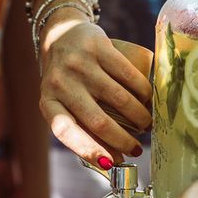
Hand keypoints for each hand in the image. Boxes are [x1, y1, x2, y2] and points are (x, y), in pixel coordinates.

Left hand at [39, 7, 151, 167]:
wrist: (63, 33)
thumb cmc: (67, 78)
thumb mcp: (63, 100)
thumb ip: (79, 125)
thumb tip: (112, 162)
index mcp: (48, 101)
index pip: (65, 131)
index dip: (88, 149)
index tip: (111, 164)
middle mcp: (61, 82)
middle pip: (98, 120)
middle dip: (123, 140)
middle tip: (137, 149)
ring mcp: (80, 63)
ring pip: (119, 99)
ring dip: (139, 117)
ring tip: (146, 124)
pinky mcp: (99, 47)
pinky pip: (128, 75)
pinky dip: (143, 92)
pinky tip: (149, 100)